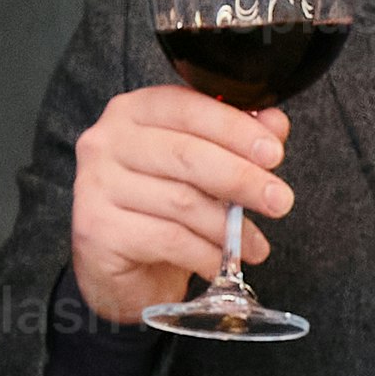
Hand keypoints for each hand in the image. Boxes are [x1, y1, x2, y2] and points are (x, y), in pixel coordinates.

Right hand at [69, 84, 293, 326]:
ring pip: (181, 200)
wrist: (121, 267)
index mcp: (133, 111)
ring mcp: (95, 184)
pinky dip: (205, 253)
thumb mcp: (204, 169)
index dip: (236, 129)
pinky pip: (168, 239)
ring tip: (255, 245)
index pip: (189, 107)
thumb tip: (274, 124)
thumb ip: (236, 140)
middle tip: (279, 201)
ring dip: (229, 227)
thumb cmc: (161, 209)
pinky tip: (222, 263)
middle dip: (242, 179)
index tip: (273, 154)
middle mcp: (107, 141)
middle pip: (187, 154)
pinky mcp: (97, 228)